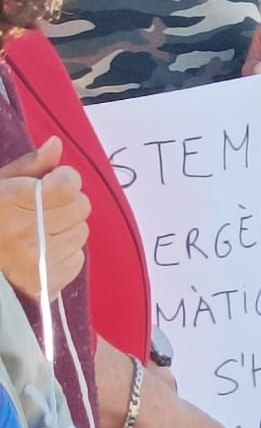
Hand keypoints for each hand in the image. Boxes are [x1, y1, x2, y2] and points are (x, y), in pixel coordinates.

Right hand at [0, 138, 89, 297]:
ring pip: (82, 231)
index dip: (64, 179)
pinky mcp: (46, 284)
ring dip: (67, 228)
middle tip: (42, 209)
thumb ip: (30, 166)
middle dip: (67, 203)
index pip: (69, 184)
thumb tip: (56, 144)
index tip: (51, 182)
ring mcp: (37, 261)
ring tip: (39, 231)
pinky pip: (78, 258)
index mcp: (11, 203)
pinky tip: (41, 252)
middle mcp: (26, 233)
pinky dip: (65, 253)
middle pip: (81, 206)